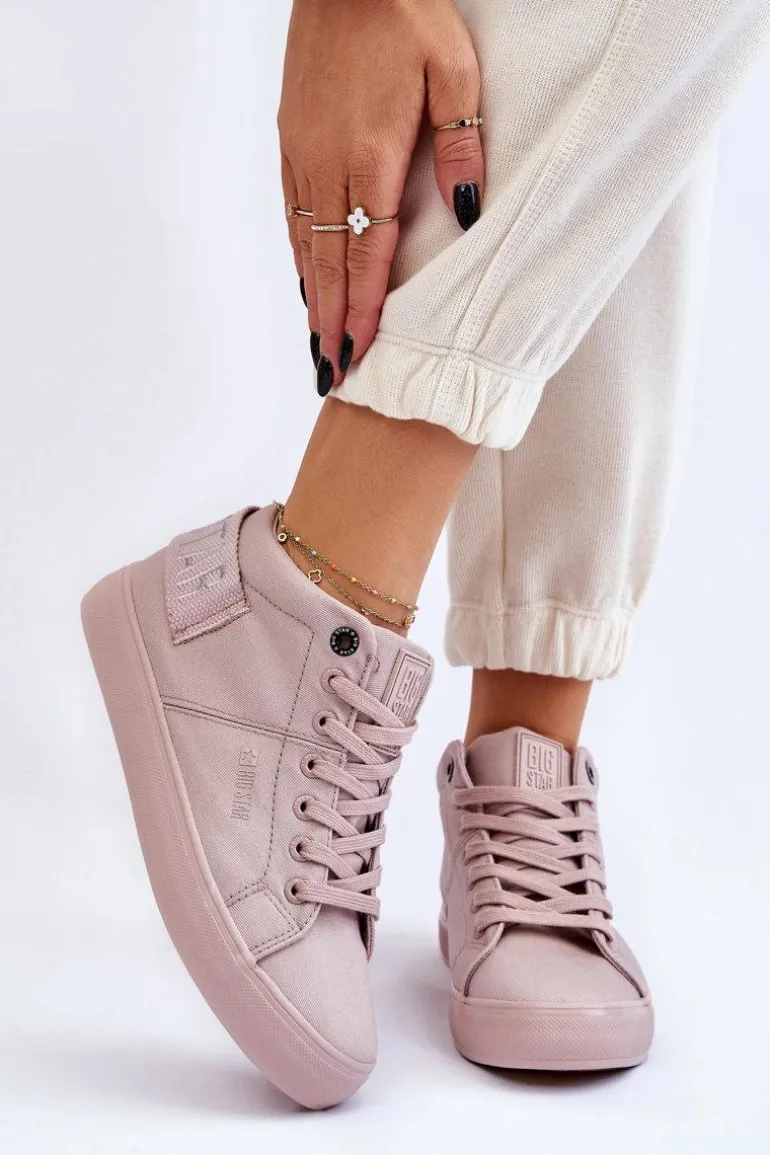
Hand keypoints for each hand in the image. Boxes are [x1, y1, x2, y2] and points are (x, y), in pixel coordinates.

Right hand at [278, 0, 483, 393]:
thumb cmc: (407, 13)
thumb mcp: (455, 74)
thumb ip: (462, 150)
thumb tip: (465, 217)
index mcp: (370, 155)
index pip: (366, 253)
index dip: (361, 310)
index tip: (356, 354)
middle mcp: (327, 162)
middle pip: (328, 261)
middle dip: (330, 321)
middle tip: (329, 370)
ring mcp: (302, 151)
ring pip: (306, 240)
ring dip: (313, 295)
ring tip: (317, 339)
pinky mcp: (291, 136)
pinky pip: (293, 210)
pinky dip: (301, 252)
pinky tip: (307, 276)